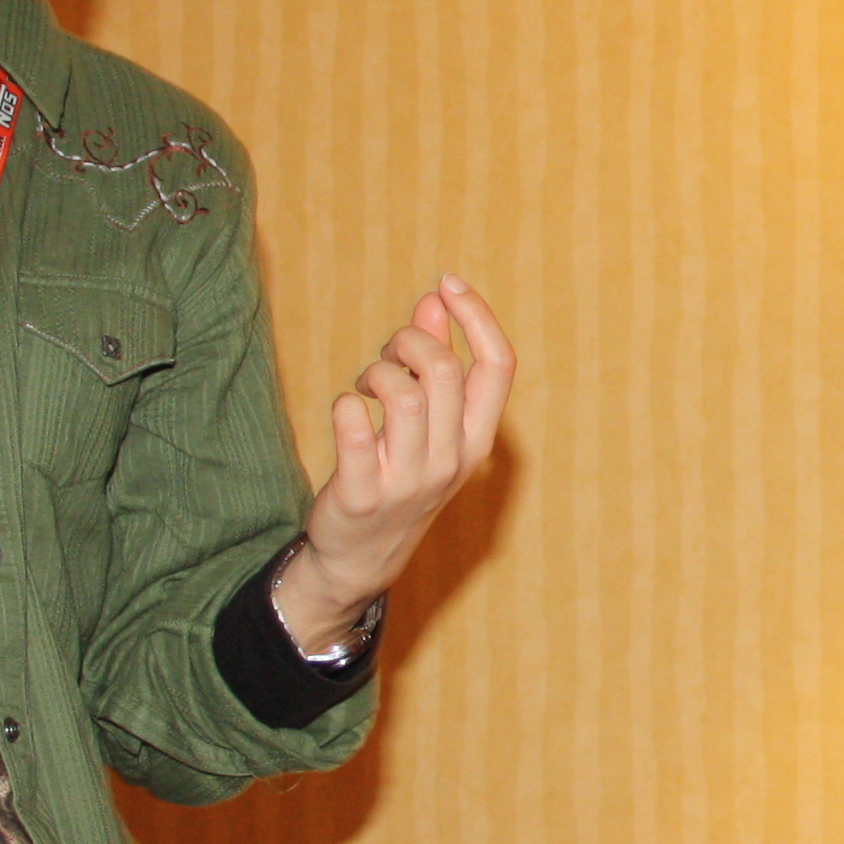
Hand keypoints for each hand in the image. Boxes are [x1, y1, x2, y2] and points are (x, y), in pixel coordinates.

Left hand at [274, 277, 517, 652]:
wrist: (362, 559)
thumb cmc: (397, 478)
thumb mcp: (429, 426)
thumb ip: (434, 363)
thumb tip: (434, 302)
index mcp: (477, 440)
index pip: (499, 366)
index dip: (477, 315)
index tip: (448, 285)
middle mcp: (451, 461)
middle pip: (445, 371)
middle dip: (409, 340)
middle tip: (388, 353)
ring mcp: (408, 481)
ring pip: (402, 394)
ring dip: (377, 371)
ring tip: (366, 384)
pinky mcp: (361, 495)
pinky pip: (353, 428)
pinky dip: (345, 404)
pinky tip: (345, 409)